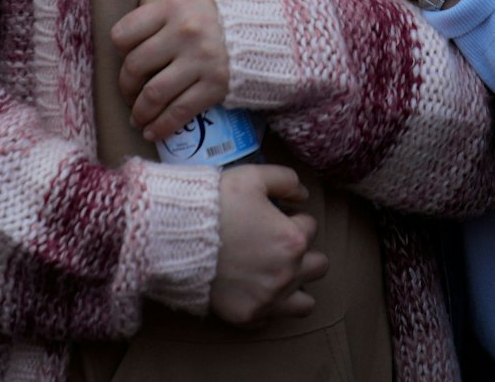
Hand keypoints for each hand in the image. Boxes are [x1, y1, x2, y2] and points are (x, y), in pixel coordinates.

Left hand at [110, 0, 228, 141]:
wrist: (270, 25)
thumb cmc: (223, 7)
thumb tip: (134, 22)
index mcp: (173, 7)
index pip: (124, 34)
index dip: (121, 50)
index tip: (126, 58)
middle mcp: (184, 33)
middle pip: (135, 67)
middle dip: (126, 87)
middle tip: (129, 94)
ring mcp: (200, 61)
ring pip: (153, 94)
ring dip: (139, 111)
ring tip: (138, 117)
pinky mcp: (215, 85)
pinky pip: (179, 111)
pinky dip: (161, 127)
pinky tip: (152, 132)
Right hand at [211, 164, 327, 325]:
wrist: (176, 235)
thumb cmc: (215, 203)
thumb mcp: (253, 177)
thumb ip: (286, 180)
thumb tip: (302, 195)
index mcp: (292, 239)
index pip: (310, 227)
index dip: (292, 219)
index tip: (273, 218)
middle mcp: (287, 273)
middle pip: (318, 266)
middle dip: (303, 254)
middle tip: (278, 246)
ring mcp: (268, 298)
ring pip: (305, 303)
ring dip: (296, 287)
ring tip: (277, 275)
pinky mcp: (247, 315)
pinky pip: (270, 318)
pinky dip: (265, 306)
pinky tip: (251, 290)